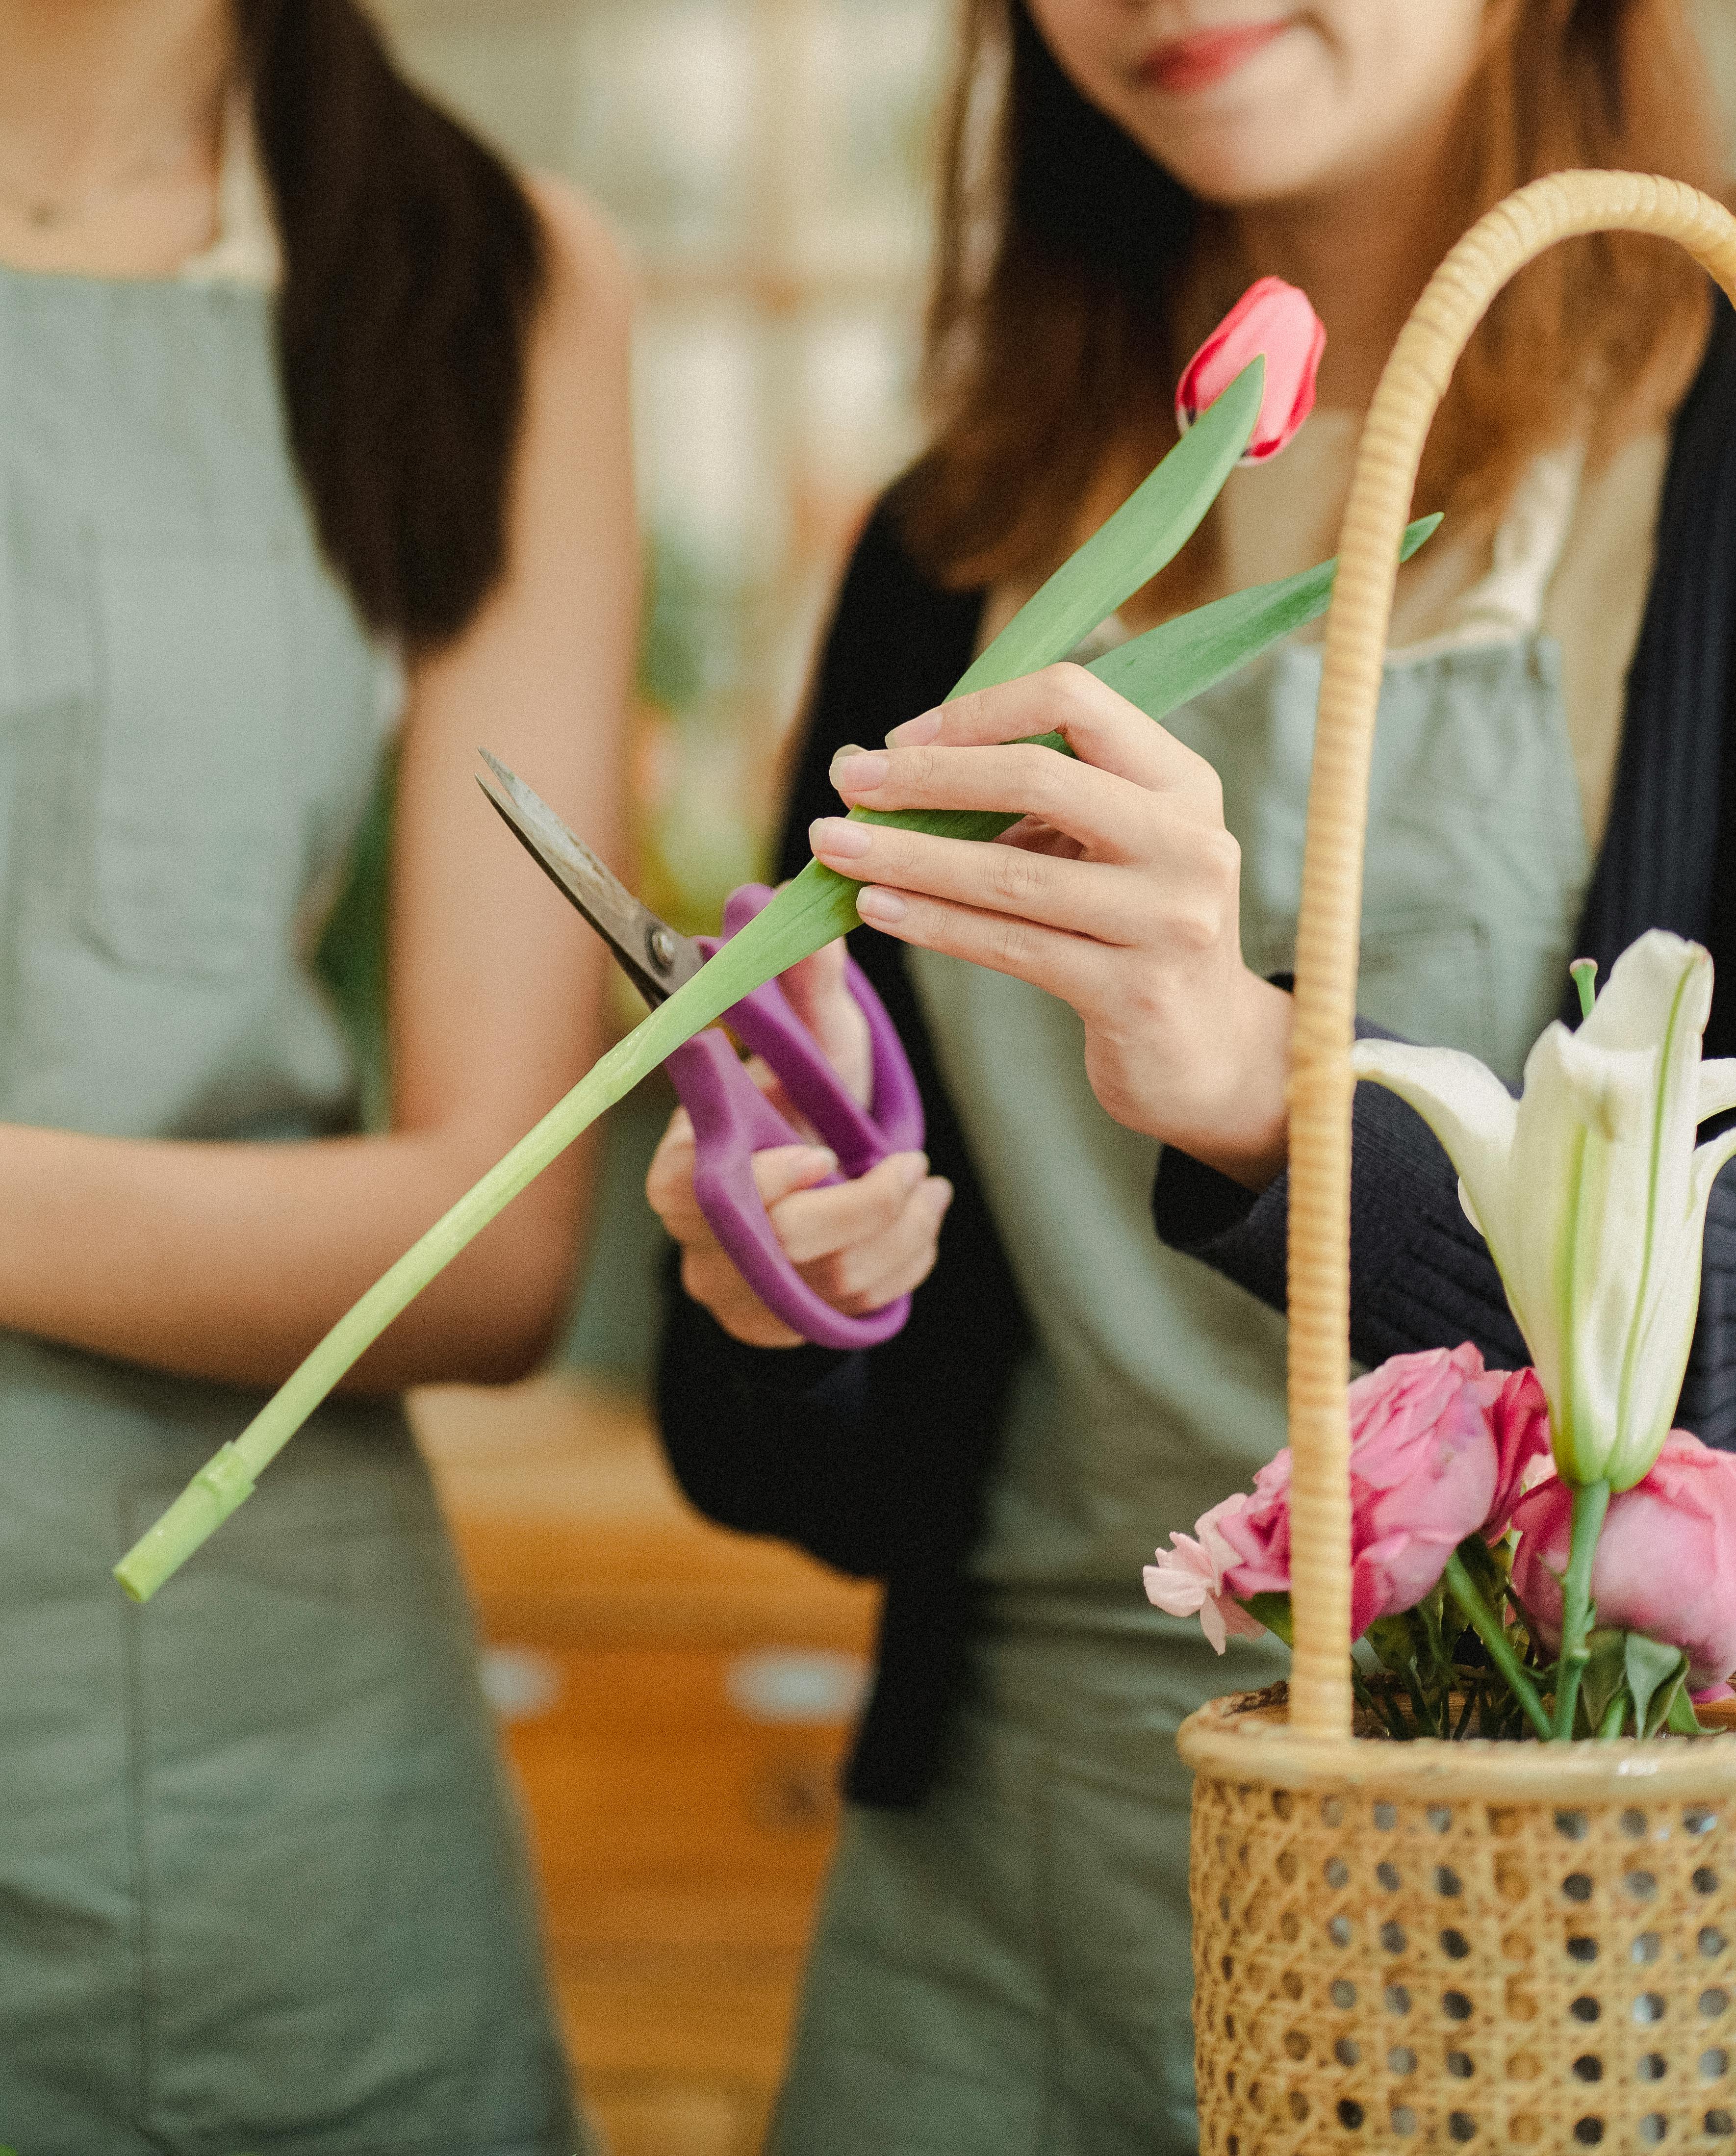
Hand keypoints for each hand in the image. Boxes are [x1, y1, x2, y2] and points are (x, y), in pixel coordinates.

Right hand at [646, 934, 952, 1347]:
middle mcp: (704, 1242)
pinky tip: (922, 1213)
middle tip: (907, 1165)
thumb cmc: (806, 1106)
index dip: (761, 1180)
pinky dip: (909, 1259)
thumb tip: (791, 899)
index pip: (691, 1191)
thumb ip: (802, 987)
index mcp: (684, 1171)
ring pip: (832, 1279)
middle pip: (776, 1246)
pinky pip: (863, 1307)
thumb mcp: (813, 1049)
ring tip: (926, 1181)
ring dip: (899, 1227)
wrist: (818, 1188)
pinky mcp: (793, 1327)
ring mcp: (747, 1294)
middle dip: (858, 1209)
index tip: (817, 1155)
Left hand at [808, 664, 1292, 1187]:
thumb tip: (889, 769)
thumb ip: (1032, 804)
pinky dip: (933, 922)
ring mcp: (1169, 919)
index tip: (901, 739)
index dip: (978, 712)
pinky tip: (877, 906)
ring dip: (909, 855)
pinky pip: (1010, 945)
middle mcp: (1189, 840)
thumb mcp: (1105, 848)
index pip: (1075, 699)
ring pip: (1011, 873)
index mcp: (1181, 780)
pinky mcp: (1135, 993)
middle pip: (1038, 776)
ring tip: (833, 847)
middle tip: (848, 784)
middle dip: (927, 777)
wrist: (1205, 1054)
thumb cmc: (1132, 930)